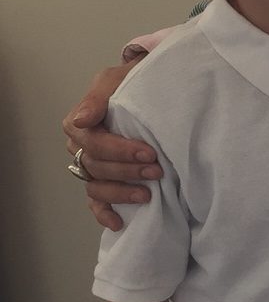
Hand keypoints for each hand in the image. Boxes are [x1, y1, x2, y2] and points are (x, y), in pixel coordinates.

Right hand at [62, 64, 162, 232]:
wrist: (147, 87)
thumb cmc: (131, 83)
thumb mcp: (116, 79)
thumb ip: (98, 97)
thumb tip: (81, 120)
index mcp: (79, 124)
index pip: (93, 143)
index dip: (119, 151)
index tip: (148, 152)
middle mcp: (80, 148)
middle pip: (97, 167)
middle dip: (128, 171)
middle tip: (156, 170)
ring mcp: (90, 167)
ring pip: (96, 187)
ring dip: (121, 193)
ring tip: (147, 194)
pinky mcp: (102, 180)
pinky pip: (95, 203)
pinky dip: (104, 214)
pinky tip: (118, 223)